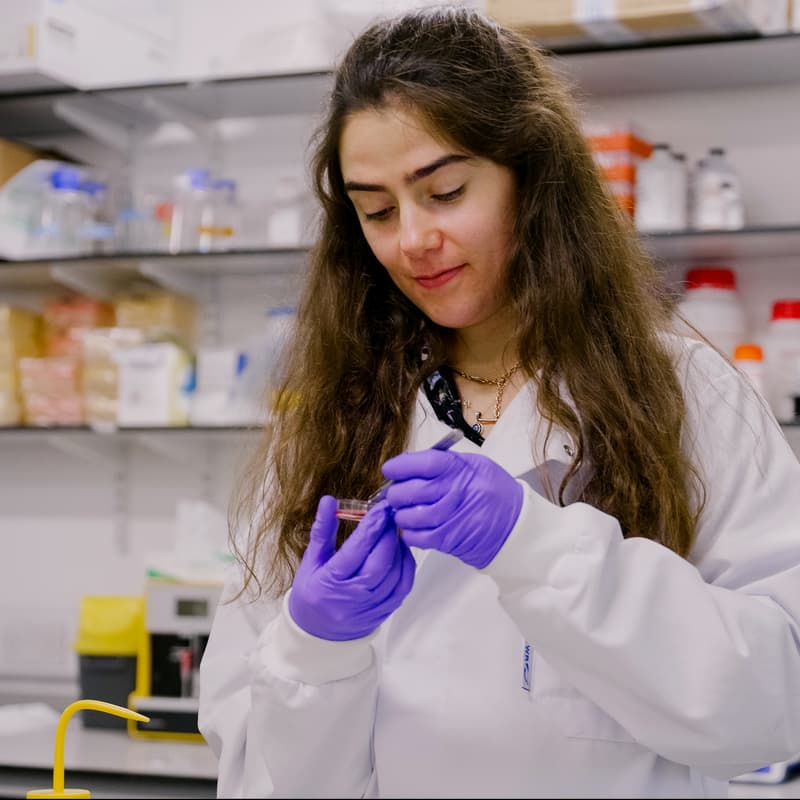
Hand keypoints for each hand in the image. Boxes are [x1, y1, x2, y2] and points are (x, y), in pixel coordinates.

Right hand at [288, 495, 415, 640]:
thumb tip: (328, 501)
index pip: (355, 551)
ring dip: (398, 548)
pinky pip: (403, 585)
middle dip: (388, 534)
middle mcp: (352, 597)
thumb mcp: (311, 561)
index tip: (381, 508)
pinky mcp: (385, 611)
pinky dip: (406, 564)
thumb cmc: (313, 592)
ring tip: (394, 530)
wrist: (318, 633)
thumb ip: (323, 530)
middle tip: (391, 514)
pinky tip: (400, 550)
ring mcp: (371, 606)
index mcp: (330, 582)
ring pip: (394, 574)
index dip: (371, 526)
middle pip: (379, 562)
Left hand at [382, 449, 522, 568]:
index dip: (399, 466)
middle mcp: (452, 493)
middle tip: (397, 493)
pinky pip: (414, 537)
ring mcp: (448, 518)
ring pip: (406, 516)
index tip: (391, 469)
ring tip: (407, 511)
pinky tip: (415, 526)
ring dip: (401, 514)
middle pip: (407, 492)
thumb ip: (443, 462)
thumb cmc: (495, 492)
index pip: (419, 463)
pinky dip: (409, 532)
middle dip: (395, 493)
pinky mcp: (446, 540)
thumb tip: (410, 463)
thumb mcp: (475, 465)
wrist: (516, 525)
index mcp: (458, 469)